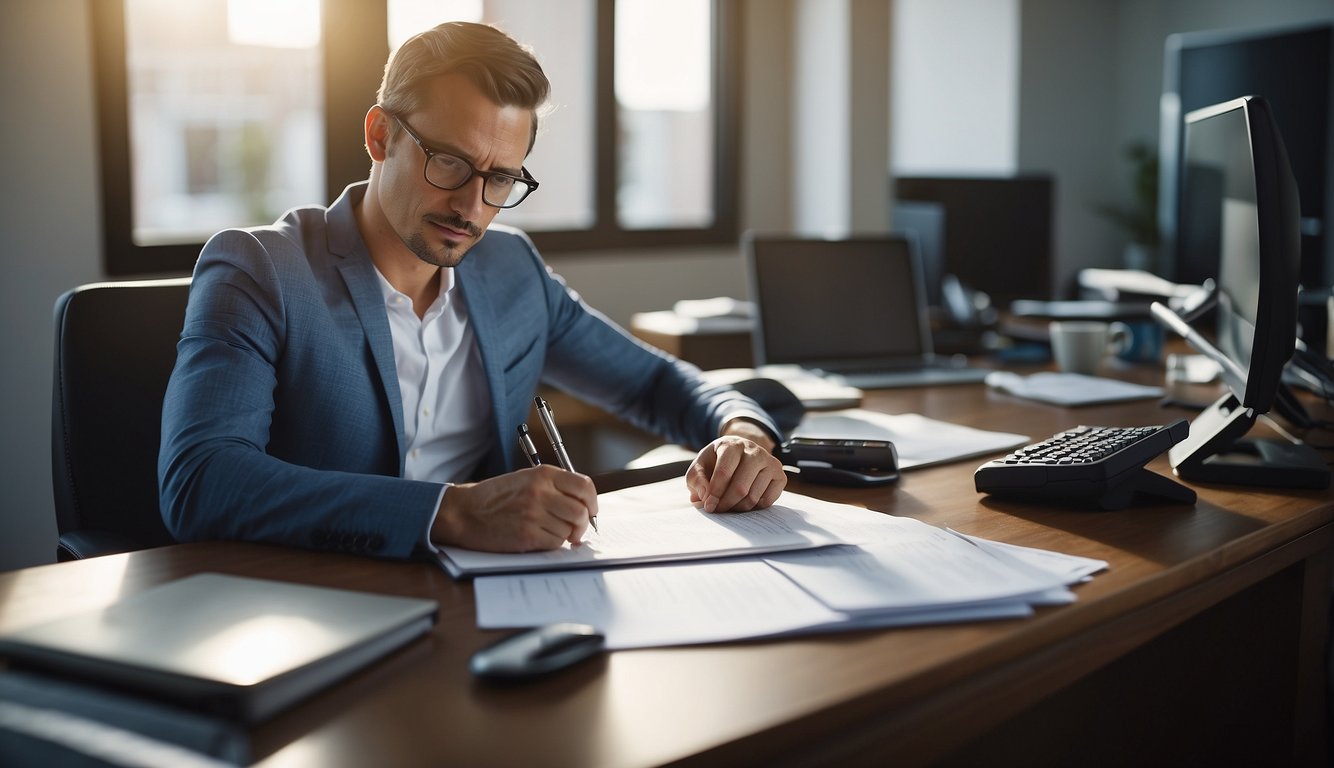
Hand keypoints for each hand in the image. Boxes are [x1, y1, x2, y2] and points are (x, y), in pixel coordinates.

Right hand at [432, 466, 596, 551]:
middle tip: (576, 530)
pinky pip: (555, 543)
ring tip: (547, 530)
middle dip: (582, 524)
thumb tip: (583, 503)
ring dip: (564, 535)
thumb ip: (554, 487)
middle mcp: (540, 492)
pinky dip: (552, 543)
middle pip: (581, 512)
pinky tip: (538, 538)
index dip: (593, 502)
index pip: (584, 486)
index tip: (591, 511)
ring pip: (569, 529)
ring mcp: (534, 513)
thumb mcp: (526, 479)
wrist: (465, 512)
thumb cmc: (495, 497)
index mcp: (543, 474)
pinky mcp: (527, 535)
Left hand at [686, 432, 786, 513]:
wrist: (740, 454)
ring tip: (728, 507)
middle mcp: (754, 451)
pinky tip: (744, 502)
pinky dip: (754, 508)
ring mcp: (770, 463)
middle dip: (725, 504)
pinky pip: (767, 501)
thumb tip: (705, 495)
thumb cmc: (717, 462)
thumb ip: (696, 479)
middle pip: (740, 487)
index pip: (724, 472)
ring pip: (753, 496)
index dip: (714, 493)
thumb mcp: (700, 466)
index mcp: (732, 445)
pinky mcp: (780, 476)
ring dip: (737, 508)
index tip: (708, 506)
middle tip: (717, 511)